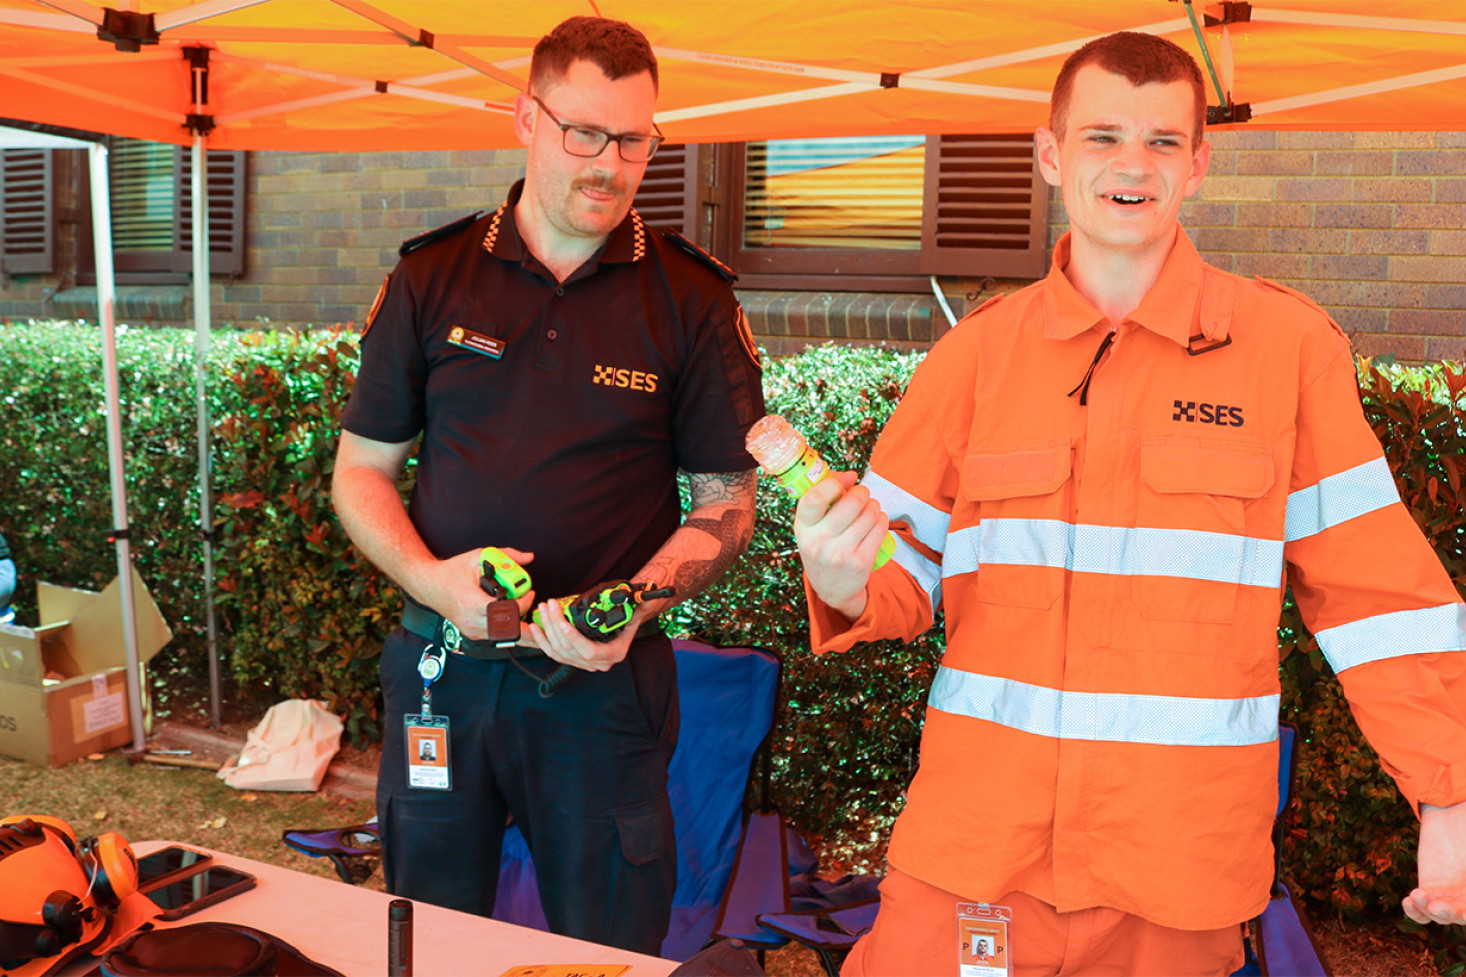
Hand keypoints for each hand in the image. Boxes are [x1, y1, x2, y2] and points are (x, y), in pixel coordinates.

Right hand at [420, 547, 534, 642]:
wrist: (428, 584)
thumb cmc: (451, 572)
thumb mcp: (479, 557)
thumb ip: (506, 556)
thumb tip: (528, 558)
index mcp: (474, 602)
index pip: (507, 609)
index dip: (524, 602)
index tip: (530, 593)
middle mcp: (472, 620)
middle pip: (508, 630)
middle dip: (528, 625)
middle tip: (540, 617)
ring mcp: (471, 630)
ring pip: (503, 637)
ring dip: (519, 629)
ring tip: (532, 621)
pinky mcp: (472, 633)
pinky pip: (495, 636)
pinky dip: (507, 630)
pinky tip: (516, 622)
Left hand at [527, 597, 638, 671]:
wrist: (627, 620)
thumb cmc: (631, 614)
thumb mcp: (637, 609)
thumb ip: (640, 604)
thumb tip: (646, 597)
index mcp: (614, 653)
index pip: (589, 651)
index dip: (574, 638)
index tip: (563, 622)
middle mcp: (599, 662)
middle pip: (569, 649)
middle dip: (555, 625)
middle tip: (549, 605)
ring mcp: (585, 663)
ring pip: (559, 651)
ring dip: (547, 629)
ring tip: (543, 610)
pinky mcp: (574, 658)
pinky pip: (554, 653)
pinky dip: (543, 641)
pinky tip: (537, 627)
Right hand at [792, 470, 888, 619]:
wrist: (831, 588)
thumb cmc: (822, 545)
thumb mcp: (812, 525)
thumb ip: (823, 497)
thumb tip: (850, 475)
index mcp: (802, 527)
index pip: (815, 498)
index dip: (834, 483)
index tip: (845, 481)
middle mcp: (818, 542)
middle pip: (851, 502)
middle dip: (862, 493)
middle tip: (862, 495)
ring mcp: (839, 554)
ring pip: (869, 514)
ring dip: (874, 506)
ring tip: (870, 509)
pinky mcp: (860, 563)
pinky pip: (880, 529)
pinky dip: (882, 519)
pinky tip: (877, 520)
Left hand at [1405, 801, 1465, 924]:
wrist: (1450, 819)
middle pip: (1462, 916)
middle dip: (1452, 913)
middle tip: (1440, 907)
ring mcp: (1450, 899)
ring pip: (1440, 915)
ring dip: (1429, 909)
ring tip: (1418, 894)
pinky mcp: (1428, 892)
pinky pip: (1421, 911)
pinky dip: (1415, 912)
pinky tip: (1408, 901)